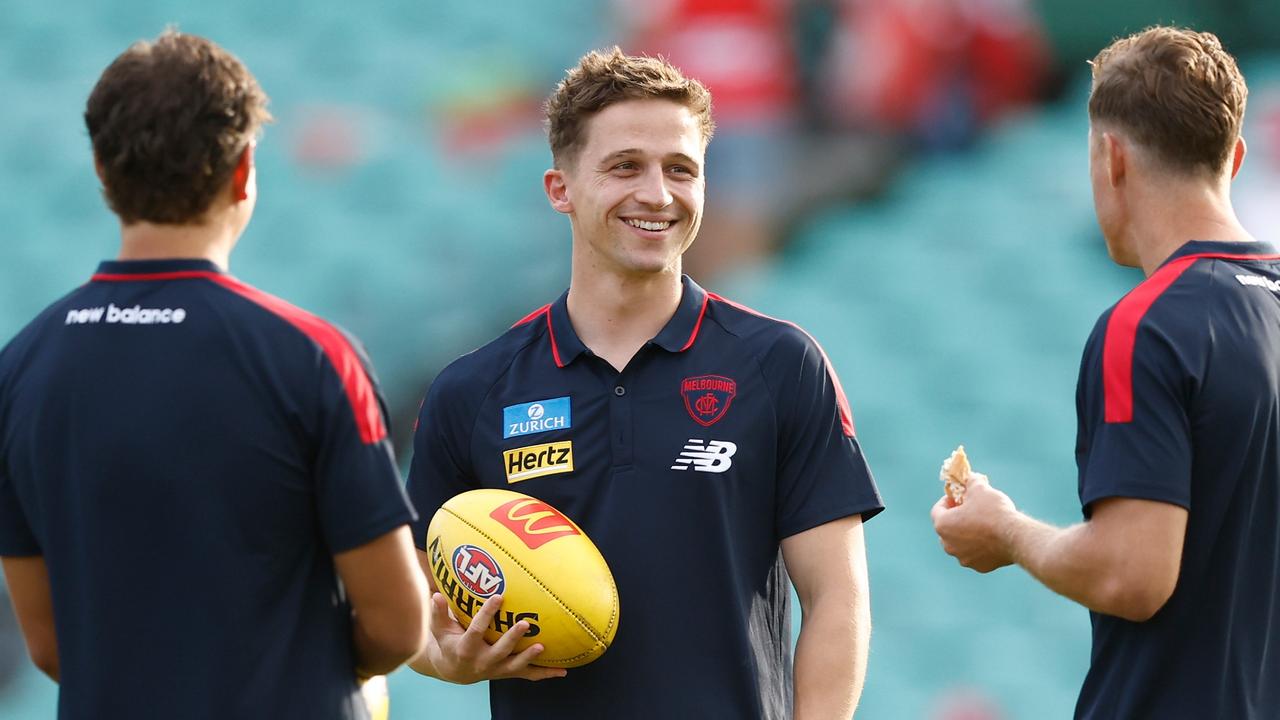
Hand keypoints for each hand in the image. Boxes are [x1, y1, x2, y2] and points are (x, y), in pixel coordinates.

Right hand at [423, 593, 567, 683]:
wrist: (454, 671)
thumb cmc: (448, 643)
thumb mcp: (439, 629)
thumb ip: (439, 612)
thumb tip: (435, 595)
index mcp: (466, 649)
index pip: (476, 630)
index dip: (487, 614)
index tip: (498, 597)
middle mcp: (482, 662)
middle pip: (499, 651)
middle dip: (512, 638)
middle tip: (525, 623)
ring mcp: (496, 670)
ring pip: (515, 666)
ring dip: (529, 657)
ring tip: (542, 647)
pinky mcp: (507, 673)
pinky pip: (527, 675)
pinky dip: (544, 673)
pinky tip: (562, 671)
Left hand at [931, 473, 1017, 572]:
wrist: (1015, 536)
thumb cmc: (993, 511)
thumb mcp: (979, 488)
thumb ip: (970, 481)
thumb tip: (970, 477)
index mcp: (942, 525)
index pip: (938, 509)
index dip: (948, 500)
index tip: (960, 496)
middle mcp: (948, 545)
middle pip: (948, 528)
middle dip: (958, 517)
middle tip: (971, 509)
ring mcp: (963, 558)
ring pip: (961, 543)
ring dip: (968, 533)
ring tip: (983, 523)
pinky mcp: (979, 566)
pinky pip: (976, 553)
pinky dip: (981, 546)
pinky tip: (993, 538)